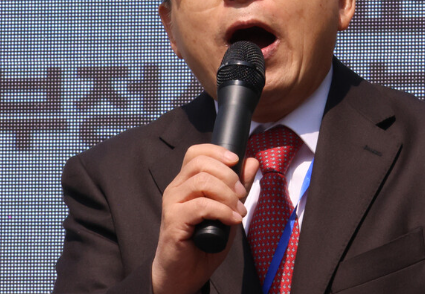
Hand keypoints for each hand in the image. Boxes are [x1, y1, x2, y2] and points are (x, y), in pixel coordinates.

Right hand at [151, 144, 258, 293]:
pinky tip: (232, 220)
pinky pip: (201, 206)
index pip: (196, 153)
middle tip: (241, 194)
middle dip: (228, 175)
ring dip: (227, 194)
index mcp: (186, 183)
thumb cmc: (204, 242)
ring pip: (202, 182)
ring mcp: (172, 204)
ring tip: (238, 209)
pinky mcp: (174, 220)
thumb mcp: (228, 210)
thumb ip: (238, 187)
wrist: (184, 274)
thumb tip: (251, 162)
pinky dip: (222, 211)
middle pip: (200, 163)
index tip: (236, 160)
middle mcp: (176, 189)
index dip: (217, 151)